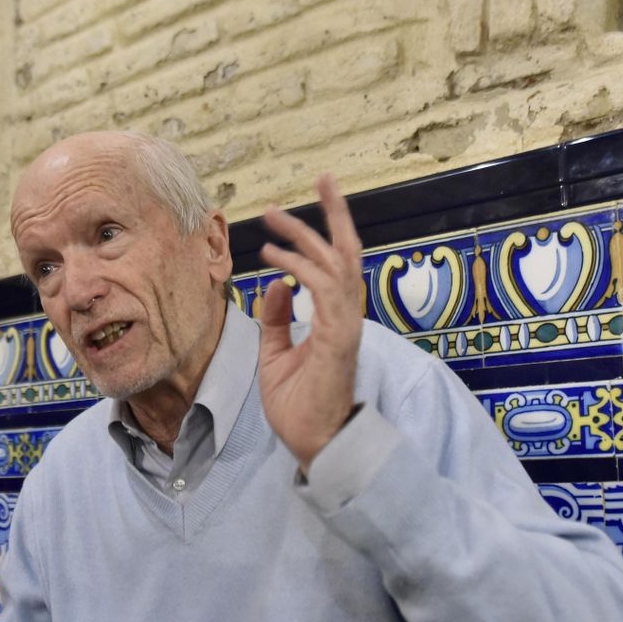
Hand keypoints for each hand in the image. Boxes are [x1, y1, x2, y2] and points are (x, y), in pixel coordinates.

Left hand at [258, 174, 364, 471]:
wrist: (313, 444)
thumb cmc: (299, 405)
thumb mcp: (276, 354)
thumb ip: (277, 318)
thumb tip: (275, 282)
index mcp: (334, 318)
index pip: (335, 265)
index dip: (323, 233)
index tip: (293, 212)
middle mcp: (345, 316)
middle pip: (347, 253)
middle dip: (335, 213)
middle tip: (322, 176)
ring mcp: (344, 327)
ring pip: (338, 266)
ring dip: (308, 235)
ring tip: (276, 215)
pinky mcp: (337, 342)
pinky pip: (326, 295)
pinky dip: (302, 272)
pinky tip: (276, 260)